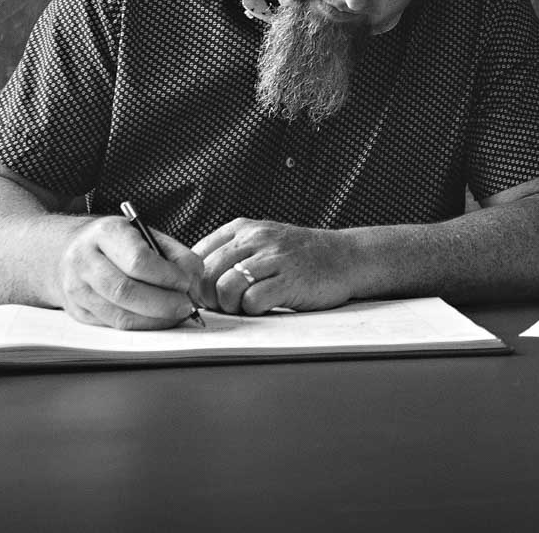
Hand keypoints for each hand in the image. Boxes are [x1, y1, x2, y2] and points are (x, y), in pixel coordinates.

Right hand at [53, 216, 204, 330]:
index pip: (137, 260)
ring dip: (155, 320)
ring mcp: (77, 289)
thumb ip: (172, 252)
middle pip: (126, 291)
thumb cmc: (112, 241)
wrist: (65, 251)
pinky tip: (157, 319)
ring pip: (120, 315)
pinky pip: (114, 325)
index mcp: (104, 232)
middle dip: (163, 303)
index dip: (166, 276)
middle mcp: (84, 260)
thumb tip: (195, 276)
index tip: (186, 282)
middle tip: (186, 306)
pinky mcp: (78, 312)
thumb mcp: (142, 232)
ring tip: (176, 314)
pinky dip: (141, 326)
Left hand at [193, 218, 359, 315]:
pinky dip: (251, 310)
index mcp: (244, 228)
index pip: (198, 253)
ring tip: (242, 307)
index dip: (194, 280)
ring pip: (226, 286)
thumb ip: (231, 252)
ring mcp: (274, 258)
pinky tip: (262, 307)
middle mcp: (257, 238)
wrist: (344, 257)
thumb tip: (194, 281)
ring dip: (229, 305)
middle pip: (208, 272)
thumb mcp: (262, 241)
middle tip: (221, 305)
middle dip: (208, 297)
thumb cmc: (299, 256)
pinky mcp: (290, 280)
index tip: (202, 294)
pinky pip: (253, 300)